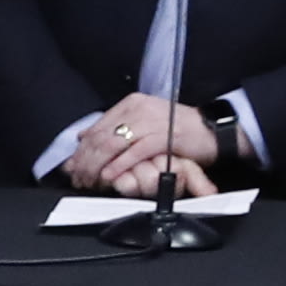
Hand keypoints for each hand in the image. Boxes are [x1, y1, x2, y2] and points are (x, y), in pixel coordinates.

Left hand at [71, 92, 208, 197]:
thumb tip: (83, 136)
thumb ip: (114, 127)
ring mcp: (152, 122)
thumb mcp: (143, 124)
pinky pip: (134, 153)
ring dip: (97, 166)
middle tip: (78, 179)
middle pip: (101, 137)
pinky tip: (109, 177)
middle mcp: (139, 109)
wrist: (213, 131)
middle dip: (85, 161)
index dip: (81, 150)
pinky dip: (119, 166)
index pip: (97, 127)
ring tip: (90, 181)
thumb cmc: (178, 130)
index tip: (72, 167)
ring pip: (113, 145)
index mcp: (131, 104)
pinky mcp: (164, 136)